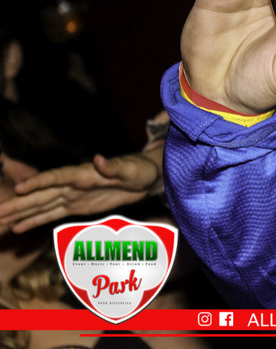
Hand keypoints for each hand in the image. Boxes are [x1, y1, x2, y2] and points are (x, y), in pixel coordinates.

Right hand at [0, 148, 162, 233]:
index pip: (57, 177)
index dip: (39, 183)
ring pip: (41, 205)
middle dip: (19, 203)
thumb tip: (98, 158)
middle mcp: (73, 184)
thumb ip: (114, 167)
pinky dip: (33, 221)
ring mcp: (72, 195)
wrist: (146, 176)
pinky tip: (17, 228)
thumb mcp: (132, 169)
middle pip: (41, 194)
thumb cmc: (140, 169)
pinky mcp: (76, 206)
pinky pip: (51, 214)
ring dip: (20, 213)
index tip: (20, 189)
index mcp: (84, 173)